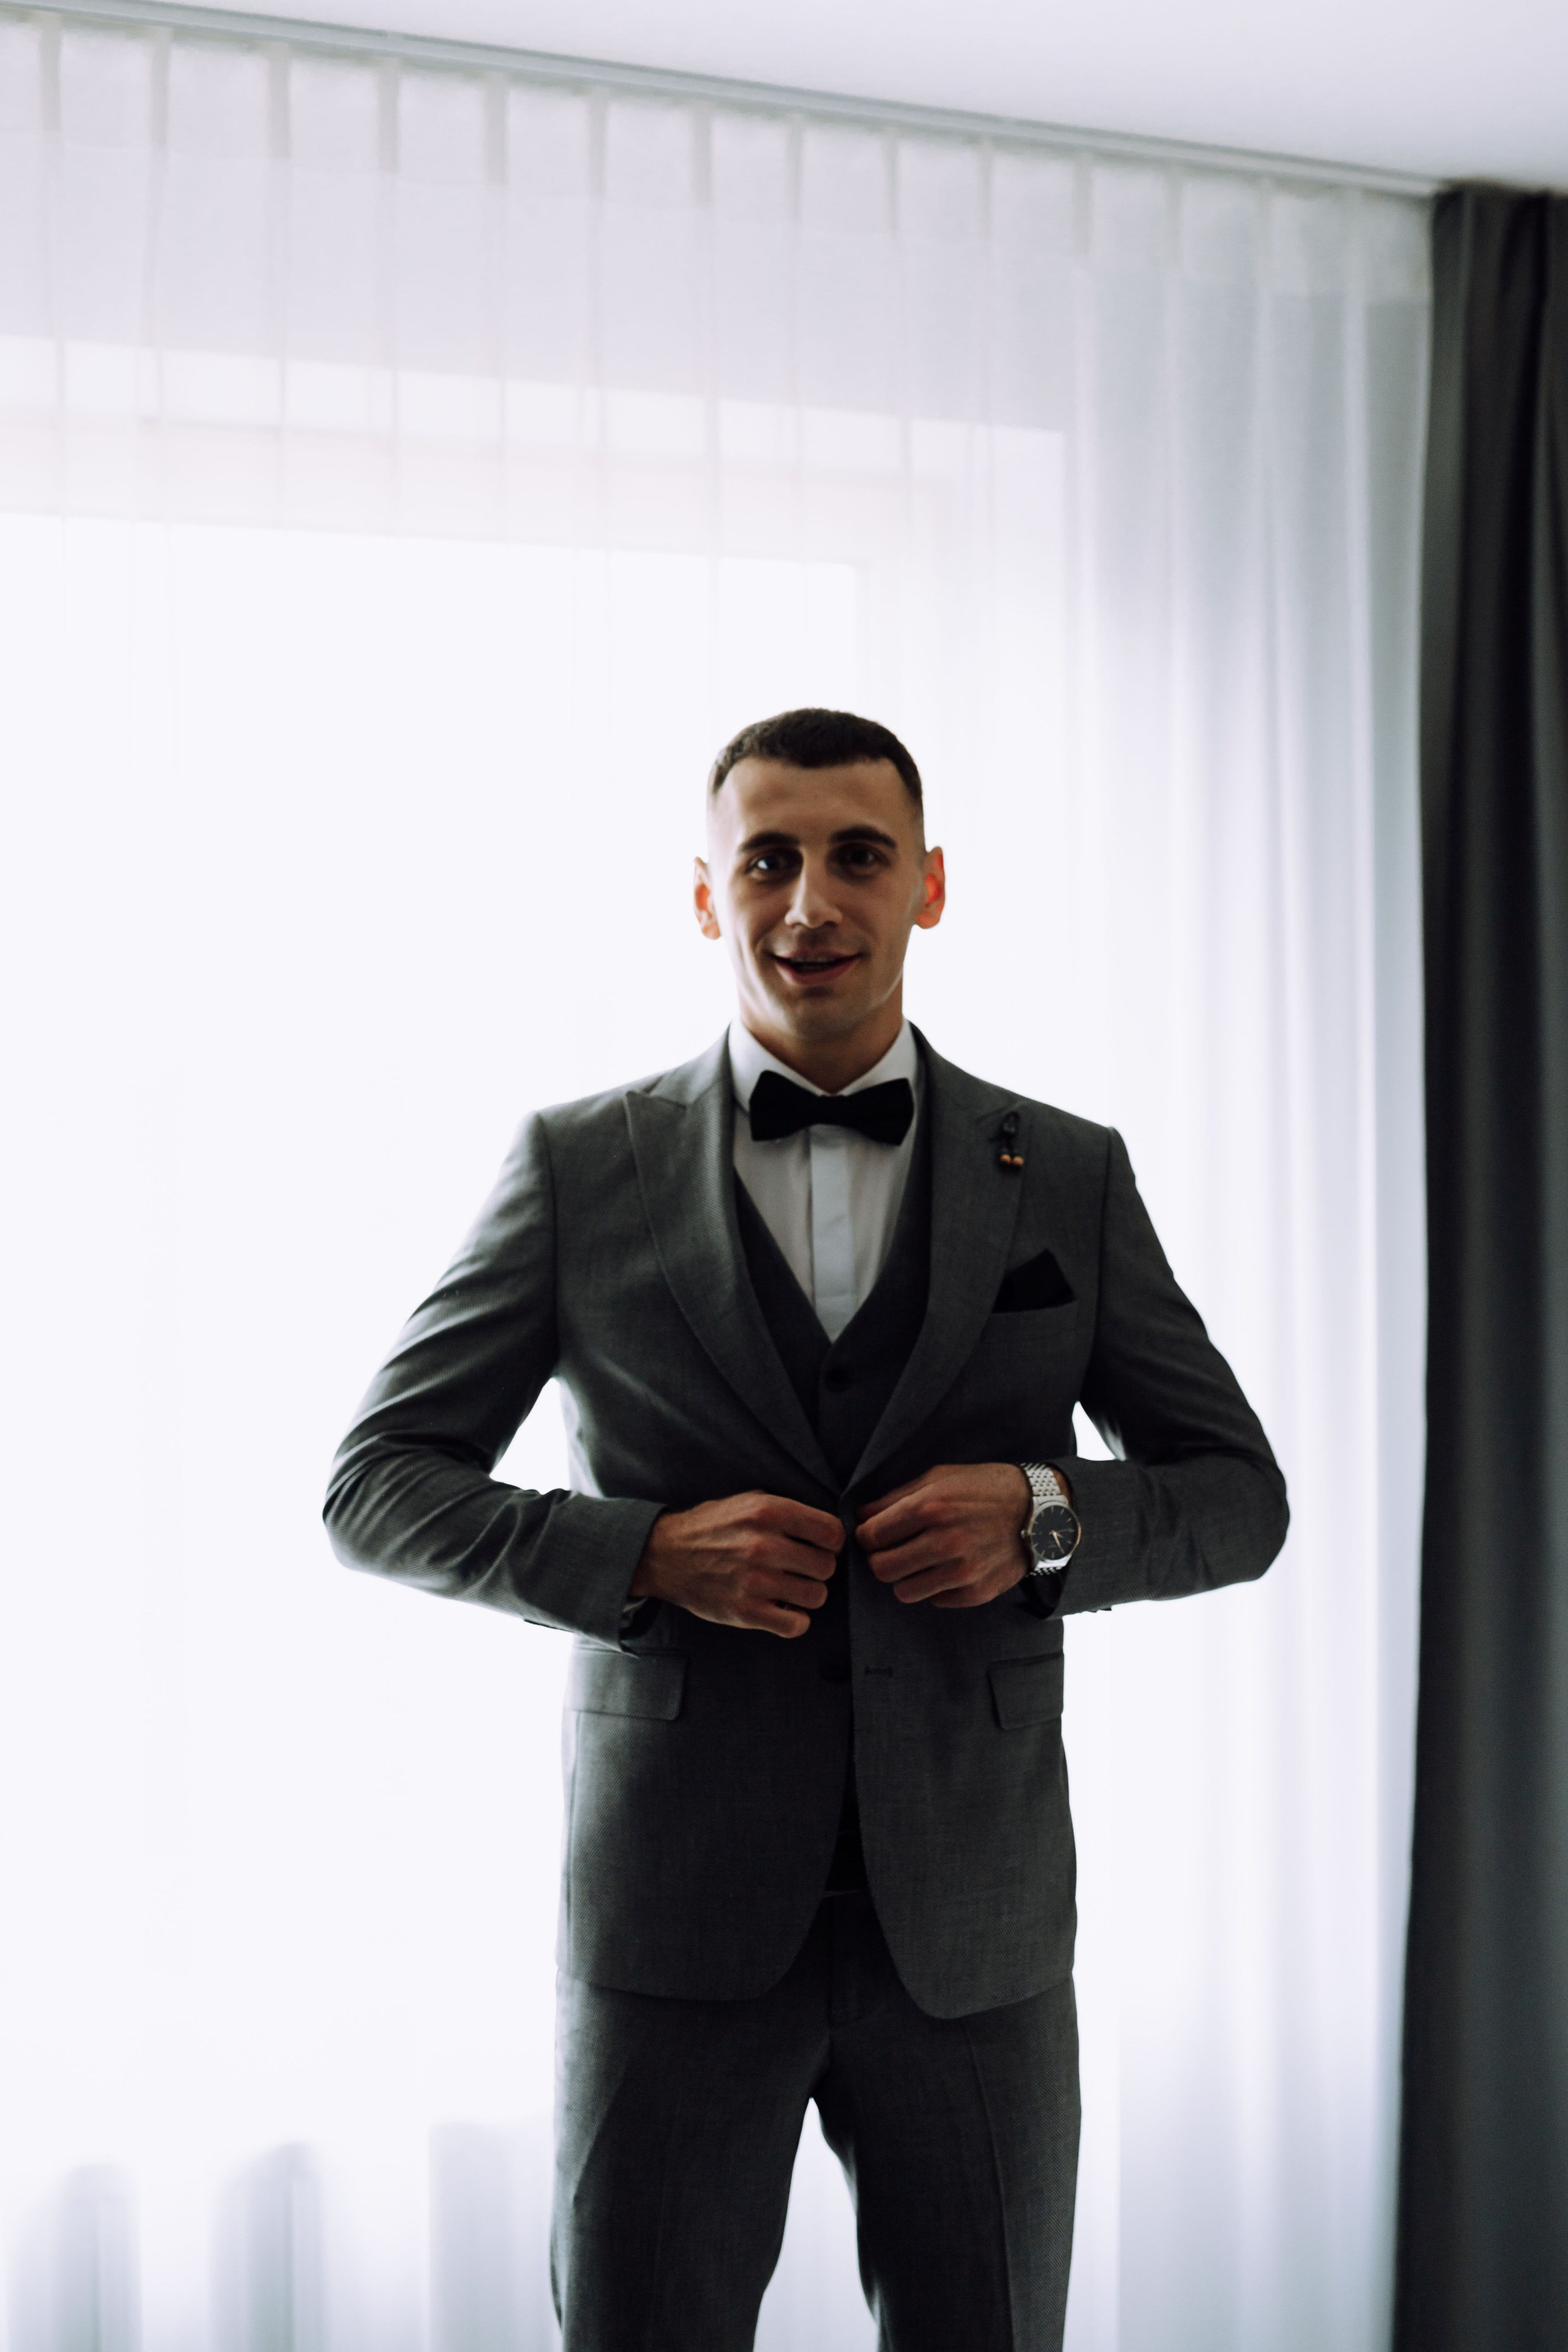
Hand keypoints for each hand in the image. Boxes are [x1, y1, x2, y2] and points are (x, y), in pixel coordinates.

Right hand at [629, 1491, 844, 1637]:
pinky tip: (783, 1610)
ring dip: (809, 1595)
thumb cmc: (713, 1526)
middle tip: (803, 1569)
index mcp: (768, 1512)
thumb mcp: (749, 1501)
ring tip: (792, 1588)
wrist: (665, 1555)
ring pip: (817, 1596)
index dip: (832, 1542)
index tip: (821, 1546)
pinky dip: (795, 1620)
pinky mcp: (745, 1612)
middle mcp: (763, 1546)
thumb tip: (829, 1528)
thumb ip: (788, 1510)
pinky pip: (796, 1625)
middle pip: (827, 1566)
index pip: (831, 1532)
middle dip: (819, 1569)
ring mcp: (754, 1581)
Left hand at [856, 1462, 1036, 1609]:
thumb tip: (859, 1515)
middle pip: (882, 1569)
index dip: (865, 1536)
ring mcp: (962, 1571)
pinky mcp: (977, 1591)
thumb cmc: (983, 1488)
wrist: (1039, 1511)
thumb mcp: (939, 1477)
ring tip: (918, 1561)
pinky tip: (947, 1568)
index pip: (871, 1536)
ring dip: (905, 1578)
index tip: (872, 1535)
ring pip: (904, 1591)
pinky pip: (935, 1600)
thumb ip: (895, 1497)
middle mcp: (944, 1542)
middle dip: (879, 1560)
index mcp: (930, 1508)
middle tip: (890, 1551)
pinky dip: (935, 1587)